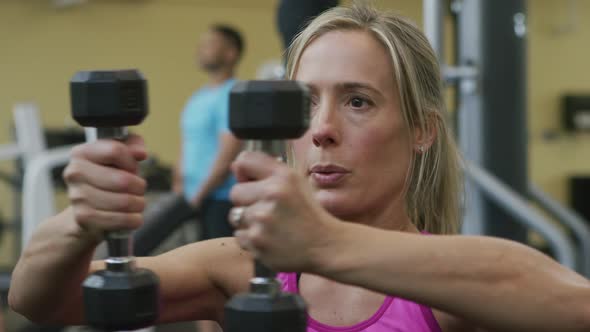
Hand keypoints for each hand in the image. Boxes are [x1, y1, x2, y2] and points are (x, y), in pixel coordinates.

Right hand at [63, 134, 147, 238]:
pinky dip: (134, 219)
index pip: (115, 151)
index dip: (131, 162)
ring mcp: (77, 197)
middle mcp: (75, 173)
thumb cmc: (108, 180)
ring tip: (136, 203)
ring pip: (125, 201)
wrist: (87, 213)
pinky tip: (132, 216)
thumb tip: (140, 153)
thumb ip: (132, 146)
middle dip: (139, 186)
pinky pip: (122, 219)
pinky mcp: (84, 218)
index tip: (132, 168)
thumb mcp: (120, 158)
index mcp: (81, 153)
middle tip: (138, 189)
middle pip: (123, 180)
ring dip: (138, 204)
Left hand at [229, 151, 337, 272]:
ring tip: (269, 226)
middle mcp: (272, 194)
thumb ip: (266, 171)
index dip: (243, 173)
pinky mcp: (257, 242)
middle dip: (246, 201)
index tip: (251, 182)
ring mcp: (263, 220)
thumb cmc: (308, 213)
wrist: (325, 245)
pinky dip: (251, 239)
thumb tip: (234, 167)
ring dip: (248, 222)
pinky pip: (239, 236)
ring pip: (235, 216)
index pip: (244, 161)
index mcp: (283, 176)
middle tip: (266, 210)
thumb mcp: (296, 182)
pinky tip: (269, 239)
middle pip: (235, 192)